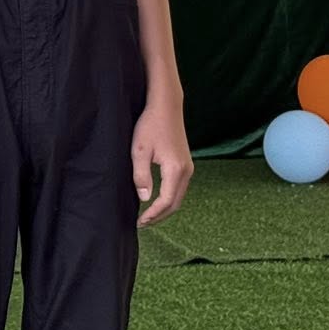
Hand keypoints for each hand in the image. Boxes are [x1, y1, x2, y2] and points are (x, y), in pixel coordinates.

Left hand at [132, 101, 192, 226]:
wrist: (166, 106)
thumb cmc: (150, 125)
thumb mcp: (140, 150)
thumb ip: (141, 176)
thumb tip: (145, 199)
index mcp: (175, 170)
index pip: (166, 201)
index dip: (153, 214)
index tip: (140, 222)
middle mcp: (186, 171)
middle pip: (175, 203)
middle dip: (159, 216)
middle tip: (143, 223)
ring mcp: (188, 167)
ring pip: (178, 196)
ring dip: (165, 208)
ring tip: (148, 215)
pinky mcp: (185, 163)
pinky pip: (179, 188)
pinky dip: (169, 198)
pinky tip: (157, 199)